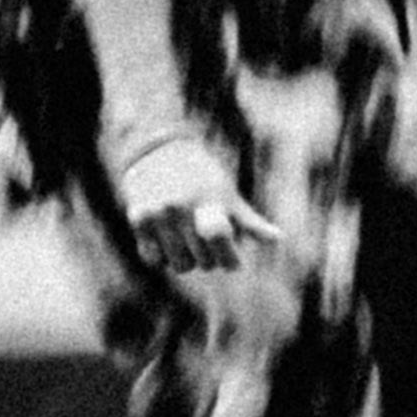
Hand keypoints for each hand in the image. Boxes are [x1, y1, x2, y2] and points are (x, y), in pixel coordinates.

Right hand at [110, 122, 280, 277]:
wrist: (157, 150)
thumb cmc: (201, 176)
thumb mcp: (227, 194)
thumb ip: (249, 221)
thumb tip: (278, 239)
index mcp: (210, 200)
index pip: (223, 247)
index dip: (230, 259)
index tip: (231, 259)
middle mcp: (183, 206)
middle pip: (203, 262)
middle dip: (208, 257)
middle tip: (204, 240)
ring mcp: (159, 213)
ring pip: (178, 266)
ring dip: (185, 259)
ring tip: (185, 238)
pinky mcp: (138, 218)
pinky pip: (153, 259)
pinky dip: (160, 255)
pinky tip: (165, 237)